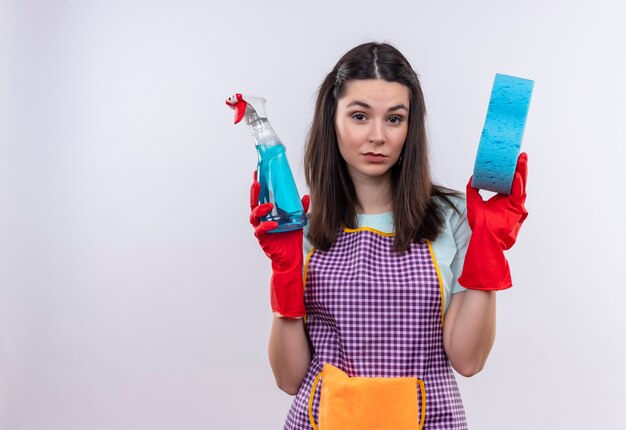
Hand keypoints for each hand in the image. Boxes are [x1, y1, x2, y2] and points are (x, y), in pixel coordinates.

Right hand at [250, 171, 309, 316]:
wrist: (291, 259)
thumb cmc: (291, 239)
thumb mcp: (297, 220)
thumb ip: (300, 209)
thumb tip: (306, 196)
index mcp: (268, 213)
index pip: (261, 196)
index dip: (258, 185)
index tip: (257, 172)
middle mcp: (262, 220)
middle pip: (253, 203)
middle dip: (254, 192)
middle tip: (257, 182)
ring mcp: (261, 229)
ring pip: (254, 216)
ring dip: (260, 208)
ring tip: (268, 205)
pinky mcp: (264, 240)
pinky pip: (261, 231)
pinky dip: (266, 226)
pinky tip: (272, 224)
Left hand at [466, 152, 527, 249]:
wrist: (484, 236)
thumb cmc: (480, 224)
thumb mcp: (473, 201)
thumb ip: (472, 189)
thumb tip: (473, 177)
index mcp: (503, 199)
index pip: (509, 181)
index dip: (511, 171)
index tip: (510, 159)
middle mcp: (511, 200)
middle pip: (518, 180)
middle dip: (520, 167)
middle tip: (520, 154)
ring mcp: (515, 204)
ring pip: (521, 184)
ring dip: (522, 171)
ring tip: (522, 159)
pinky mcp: (517, 209)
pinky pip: (518, 194)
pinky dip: (517, 184)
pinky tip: (516, 175)